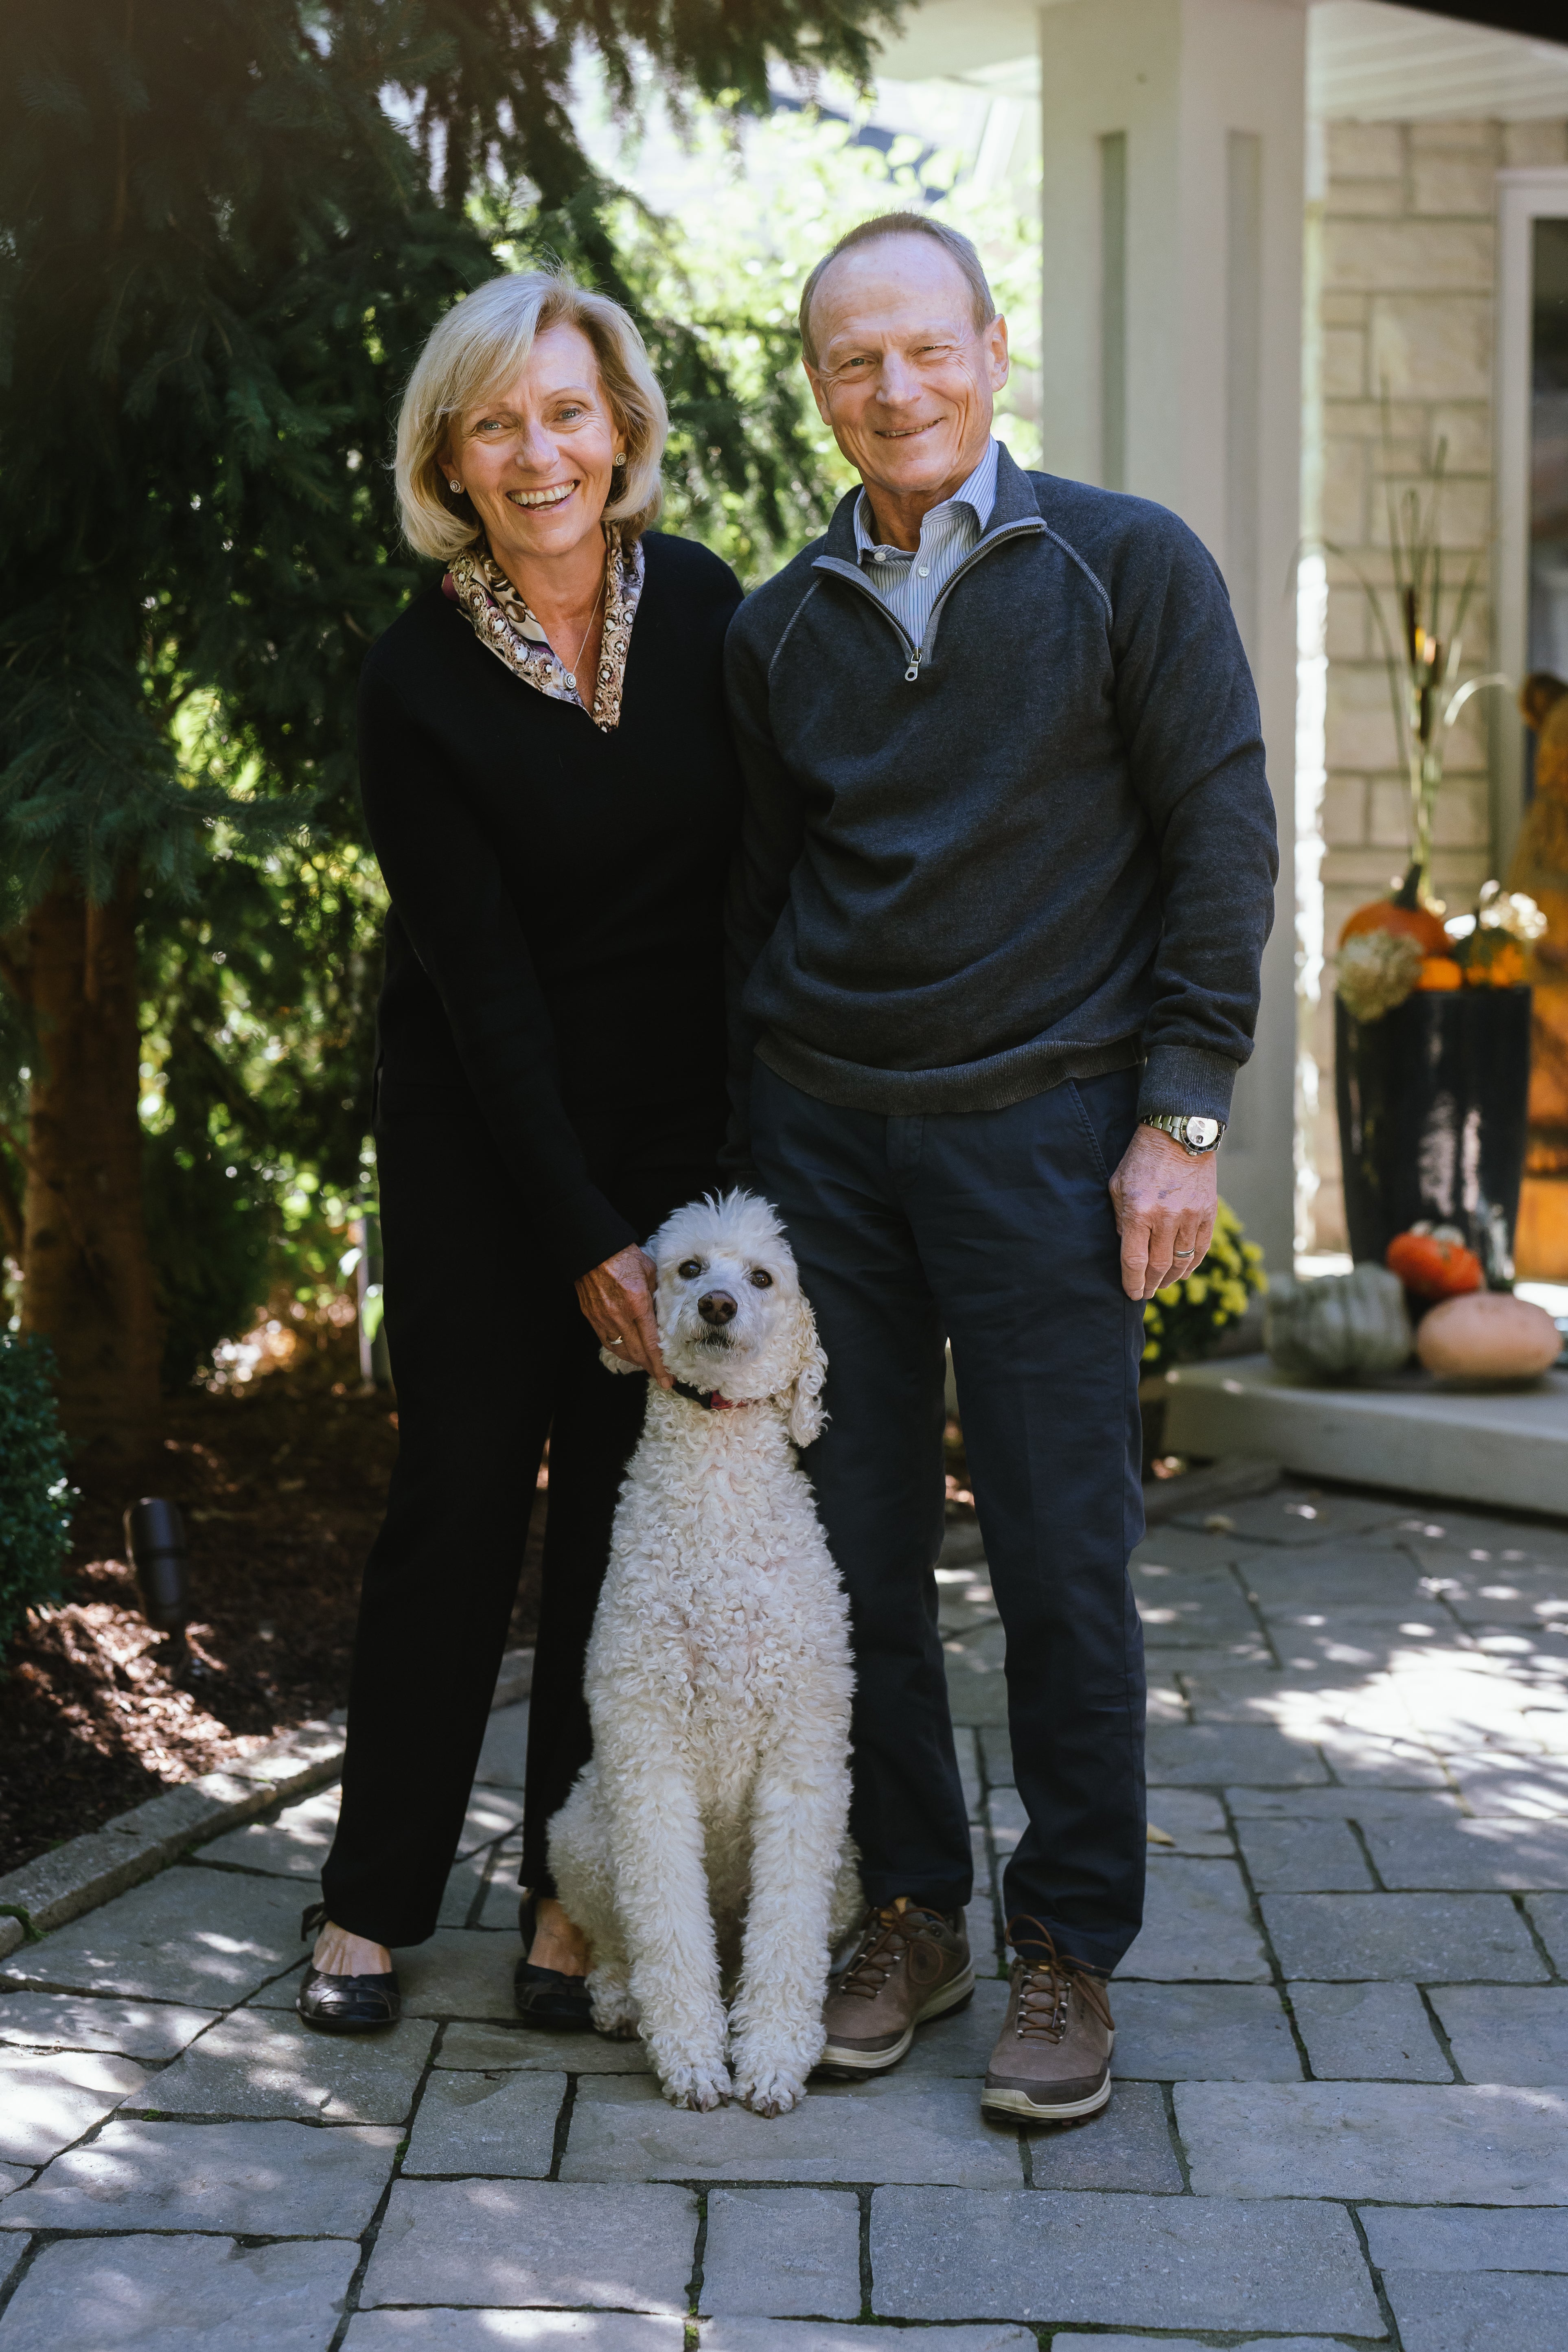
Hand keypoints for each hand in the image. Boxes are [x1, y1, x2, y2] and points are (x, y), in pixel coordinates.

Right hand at [576, 1244, 670, 1386]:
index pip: (650, 1344)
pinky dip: (619, 1350)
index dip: (659, 1365)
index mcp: (637, 1304)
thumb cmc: (624, 1257)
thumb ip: (657, 1295)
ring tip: (647, 1365)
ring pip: (620, 1350)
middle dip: (650, 1368)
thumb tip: (664, 1313)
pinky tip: (628, 1351)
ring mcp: (603, 1318)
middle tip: (662, 1377)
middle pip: (636, 1353)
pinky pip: (607, 1341)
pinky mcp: (592, 1316)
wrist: (594, 1249)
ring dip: (635, 1361)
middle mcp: (619, 1315)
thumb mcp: (650, 1272)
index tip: (667, 1379)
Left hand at [1109, 1124, 1217, 1301]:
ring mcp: (1189, 1217)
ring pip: (1180, 1262)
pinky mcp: (1207, 1213)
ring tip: (1161, 1284)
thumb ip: (1120, 1219)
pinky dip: (1191, 1265)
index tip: (1131, 1294)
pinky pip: (1200, 1249)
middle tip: (1146, 1293)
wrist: (1178, 1135)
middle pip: (1158, 1266)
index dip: (1132, 1283)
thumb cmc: (1141, 1160)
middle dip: (1150, 1285)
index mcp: (1138, 1212)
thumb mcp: (1118, 1186)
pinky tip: (1183, 1273)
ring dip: (1170, 1278)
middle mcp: (1165, 1218)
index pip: (1134, 1261)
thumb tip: (1126, 1248)